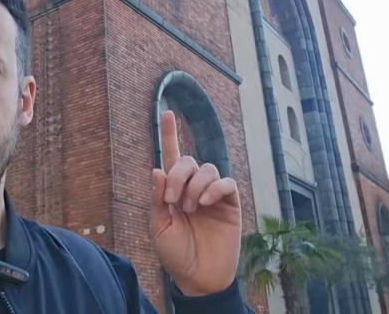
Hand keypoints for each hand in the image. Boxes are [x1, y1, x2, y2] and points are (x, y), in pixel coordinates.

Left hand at [150, 110, 241, 295]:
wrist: (198, 276)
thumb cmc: (175, 253)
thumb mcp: (159, 227)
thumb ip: (158, 198)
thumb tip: (157, 168)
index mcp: (173, 191)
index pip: (170, 157)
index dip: (169, 134)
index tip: (166, 112)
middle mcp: (193, 188)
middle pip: (187, 160)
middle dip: (178, 175)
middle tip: (173, 201)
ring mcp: (213, 195)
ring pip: (207, 169)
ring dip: (194, 186)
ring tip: (190, 209)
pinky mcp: (230, 204)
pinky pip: (226, 183)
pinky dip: (215, 188)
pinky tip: (205, 203)